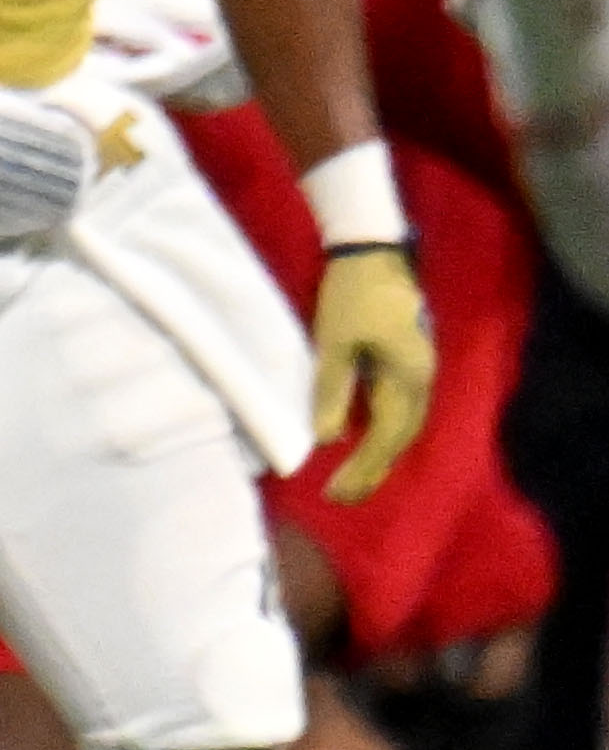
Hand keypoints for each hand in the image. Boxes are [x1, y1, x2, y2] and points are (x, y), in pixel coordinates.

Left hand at [312, 243, 435, 503]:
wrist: (374, 252)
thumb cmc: (352, 294)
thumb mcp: (334, 342)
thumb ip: (333, 390)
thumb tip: (328, 440)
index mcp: (407, 377)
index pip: (386, 437)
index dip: (363, 469)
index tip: (335, 493)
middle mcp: (421, 380)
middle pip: (400, 438)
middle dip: (373, 470)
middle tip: (342, 497)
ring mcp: (419, 370)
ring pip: (404, 425)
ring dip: (379, 454)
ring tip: (353, 480)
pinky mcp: (408, 361)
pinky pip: (400, 408)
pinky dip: (384, 432)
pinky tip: (365, 442)